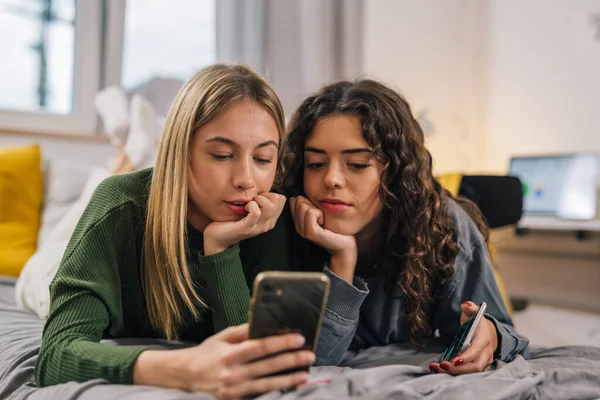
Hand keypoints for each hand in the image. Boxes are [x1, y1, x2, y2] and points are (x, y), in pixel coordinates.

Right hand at [134, 324, 314, 398]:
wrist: (184, 376)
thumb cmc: (205, 353)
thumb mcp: (221, 337)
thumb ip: (242, 331)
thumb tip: (262, 321)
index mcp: (229, 354)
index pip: (260, 347)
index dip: (280, 342)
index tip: (298, 338)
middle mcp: (233, 373)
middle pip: (267, 365)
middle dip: (291, 360)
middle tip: (309, 354)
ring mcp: (235, 389)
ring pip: (267, 383)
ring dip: (289, 378)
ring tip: (305, 373)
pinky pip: (259, 394)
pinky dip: (276, 389)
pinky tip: (290, 385)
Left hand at [204, 193, 285, 254]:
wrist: (218, 238)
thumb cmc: (233, 221)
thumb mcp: (250, 211)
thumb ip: (259, 203)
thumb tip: (262, 189)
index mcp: (270, 220)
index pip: (281, 199)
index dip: (269, 193)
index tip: (257, 198)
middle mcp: (268, 224)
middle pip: (277, 200)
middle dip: (264, 195)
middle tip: (252, 200)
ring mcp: (258, 227)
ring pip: (270, 206)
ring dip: (257, 199)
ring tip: (248, 204)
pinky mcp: (247, 228)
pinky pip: (256, 212)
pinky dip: (250, 205)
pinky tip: (244, 208)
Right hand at [290, 196, 356, 281]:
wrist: (344, 245)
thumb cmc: (336, 228)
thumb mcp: (320, 213)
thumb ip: (309, 205)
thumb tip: (296, 197)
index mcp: (298, 222)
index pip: (294, 200)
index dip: (308, 200)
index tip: (318, 211)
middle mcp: (298, 227)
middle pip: (298, 201)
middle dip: (312, 204)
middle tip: (321, 217)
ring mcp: (303, 231)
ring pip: (303, 206)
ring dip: (317, 209)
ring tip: (323, 220)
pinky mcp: (310, 232)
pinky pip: (311, 213)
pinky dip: (320, 214)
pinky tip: (324, 222)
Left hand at [430, 301, 497, 374]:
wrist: (488, 332)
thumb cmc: (477, 322)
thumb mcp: (474, 313)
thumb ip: (470, 308)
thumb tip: (466, 305)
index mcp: (484, 339)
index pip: (476, 350)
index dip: (466, 357)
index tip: (454, 360)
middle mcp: (486, 353)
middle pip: (475, 366)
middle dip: (458, 369)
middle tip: (441, 366)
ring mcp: (483, 361)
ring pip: (470, 372)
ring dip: (453, 372)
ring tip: (436, 368)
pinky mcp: (476, 366)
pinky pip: (466, 372)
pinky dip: (453, 372)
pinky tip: (439, 369)